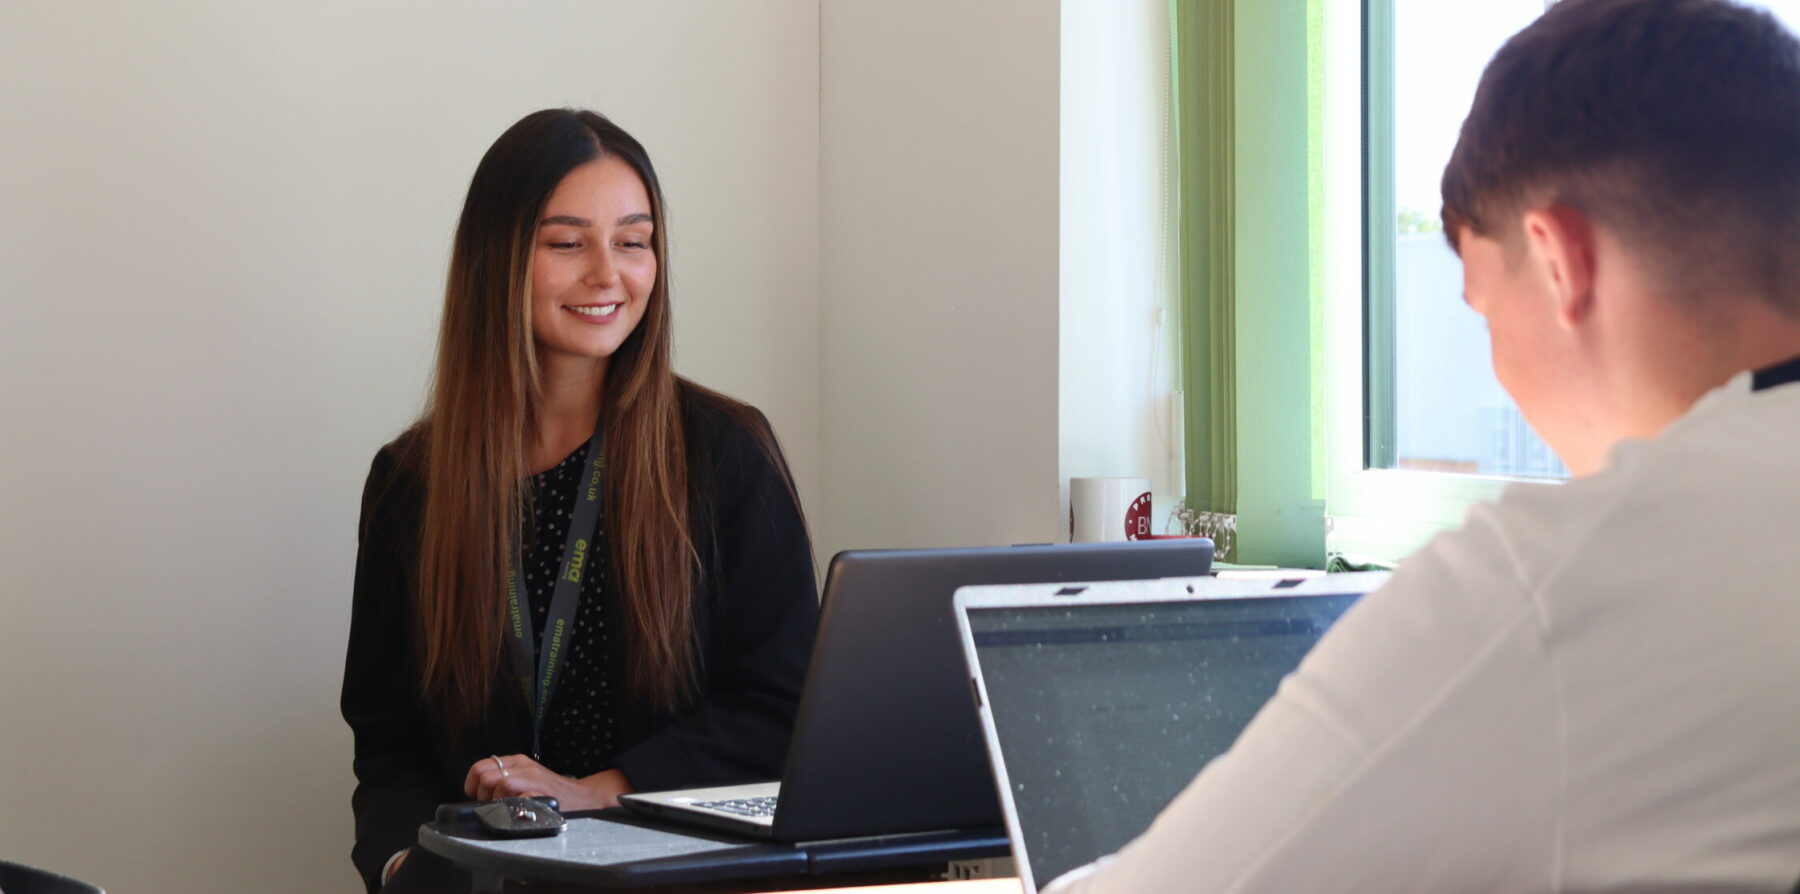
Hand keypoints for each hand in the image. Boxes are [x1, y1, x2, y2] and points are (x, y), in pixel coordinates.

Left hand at [463, 755, 634, 809]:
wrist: (582, 798)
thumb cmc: (551, 794)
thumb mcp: (524, 780)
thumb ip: (503, 781)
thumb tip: (478, 795)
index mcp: (515, 761)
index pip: (480, 767)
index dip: (473, 785)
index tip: (479, 797)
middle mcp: (522, 765)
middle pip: (485, 775)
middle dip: (483, 795)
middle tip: (495, 805)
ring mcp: (532, 776)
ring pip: (499, 783)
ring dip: (498, 800)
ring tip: (508, 806)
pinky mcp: (540, 789)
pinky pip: (517, 796)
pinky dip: (514, 805)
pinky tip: (521, 808)